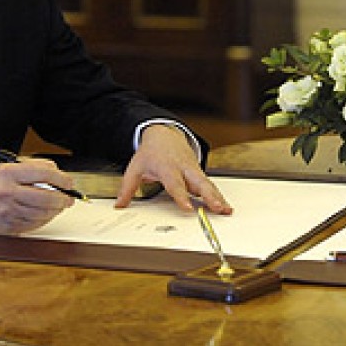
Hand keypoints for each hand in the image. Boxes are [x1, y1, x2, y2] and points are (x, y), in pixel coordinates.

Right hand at [0, 157, 74, 233]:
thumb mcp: (10, 166)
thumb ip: (35, 167)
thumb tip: (57, 173)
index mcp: (9, 173)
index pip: (44, 174)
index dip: (62, 179)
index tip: (69, 183)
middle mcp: (8, 193)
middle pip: (46, 198)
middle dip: (63, 199)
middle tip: (68, 198)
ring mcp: (7, 212)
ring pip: (42, 214)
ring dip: (55, 210)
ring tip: (57, 206)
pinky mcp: (8, 226)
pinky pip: (34, 225)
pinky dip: (43, 219)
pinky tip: (44, 214)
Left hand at [115, 124, 232, 215]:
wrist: (164, 135)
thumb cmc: (151, 153)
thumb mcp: (135, 168)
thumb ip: (127, 188)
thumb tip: (119, 205)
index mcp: (167, 167)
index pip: (175, 184)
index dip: (181, 196)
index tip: (188, 208)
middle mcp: (184, 168)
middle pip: (198, 183)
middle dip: (209, 196)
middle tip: (217, 208)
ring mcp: (193, 171)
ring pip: (207, 185)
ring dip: (218, 198)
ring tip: (227, 210)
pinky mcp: (199, 174)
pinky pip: (210, 186)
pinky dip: (219, 196)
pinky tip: (226, 207)